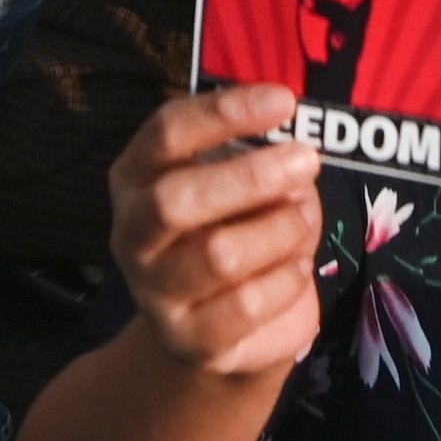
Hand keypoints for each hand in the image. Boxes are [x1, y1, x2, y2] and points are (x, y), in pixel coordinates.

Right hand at [110, 84, 325, 380]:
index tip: (284, 100)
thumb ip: (259, 158)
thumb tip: (296, 156)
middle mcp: (132, 232)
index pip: (167, 133)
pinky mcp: (188, 340)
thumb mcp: (239, 182)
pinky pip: (246, 306)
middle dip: (251, 177)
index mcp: (136, 175)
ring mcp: (154, 291)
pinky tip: (297, 265)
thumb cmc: (232, 227)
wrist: (219, 326)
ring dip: (279, 230)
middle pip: (176, 199)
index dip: (224, 112)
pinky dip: (286, 279)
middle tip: (307, 160)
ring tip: (304, 218)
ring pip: (219, 255)